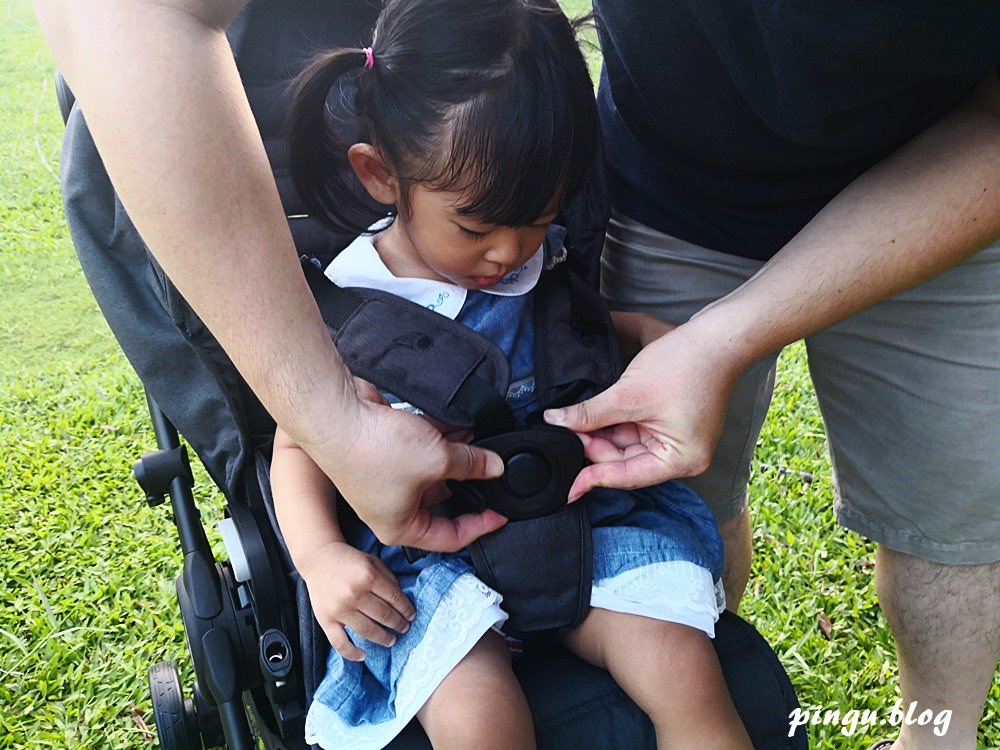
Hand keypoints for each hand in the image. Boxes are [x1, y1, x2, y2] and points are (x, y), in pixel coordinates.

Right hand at [300, 541, 415, 660]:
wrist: (319, 559)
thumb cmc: (349, 561)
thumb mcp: (373, 562)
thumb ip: (389, 579)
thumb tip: (402, 601)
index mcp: (368, 576)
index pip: (395, 598)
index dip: (406, 609)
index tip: (411, 616)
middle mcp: (355, 593)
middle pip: (384, 615)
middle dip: (398, 624)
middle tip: (404, 628)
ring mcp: (340, 609)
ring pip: (368, 631)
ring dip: (383, 638)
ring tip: (391, 640)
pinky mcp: (326, 620)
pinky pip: (340, 643)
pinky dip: (352, 653)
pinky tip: (363, 655)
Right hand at [302, 387, 507, 550]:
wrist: (336, 414)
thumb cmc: (373, 451)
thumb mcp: (438, 460)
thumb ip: (472, 464)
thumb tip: (494, 467)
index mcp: (401, 527)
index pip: (451, 537)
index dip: (481, 526)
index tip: (501, 513)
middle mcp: (391, 508)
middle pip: (442, 501)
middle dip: (469, 480)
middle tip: (492, 469)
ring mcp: (387, 479)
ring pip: (432, 471)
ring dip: (456, 456)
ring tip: (478, 441)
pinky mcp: (385, 453)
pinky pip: (420, 450)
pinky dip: (438, 440)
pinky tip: (457, 426)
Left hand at [545, 316, 743, 499]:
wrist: (717, 335)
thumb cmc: (686, 364)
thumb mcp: (629, 393)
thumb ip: (591, 413)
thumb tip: (556, 422)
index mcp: (680, 460)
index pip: (627, 476)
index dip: (593, 477)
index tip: (567, 488)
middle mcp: (681, 456)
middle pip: (625, 460)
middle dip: (594, 446)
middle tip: (562, 430)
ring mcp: (676, 437)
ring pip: (627, 442)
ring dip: (601, 431)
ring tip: (573, 419)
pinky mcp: (671, 420)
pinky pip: (636, 428)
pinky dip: (614, 420)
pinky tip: (591, 412)